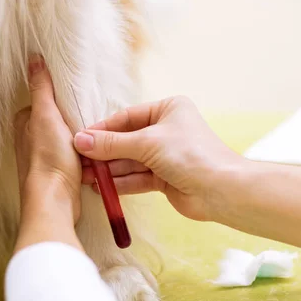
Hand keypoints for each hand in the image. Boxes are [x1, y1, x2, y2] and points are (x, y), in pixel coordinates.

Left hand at [12, 55, 82, 252]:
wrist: (55, 200)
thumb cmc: (48, 159)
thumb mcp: (46, 115)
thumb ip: (41, 88)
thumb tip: (33, 58)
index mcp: (23, 123)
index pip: (45, 100)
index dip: (60, 99)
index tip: (75, 98)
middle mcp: (29, 140)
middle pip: (57, 119)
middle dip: (73, 119)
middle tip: (88, 119)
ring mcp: (43, 157)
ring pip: (67, 138)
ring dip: (80, 138)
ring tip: (93, 137)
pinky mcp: (57, 172)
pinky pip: (73, 155)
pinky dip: (82, 154)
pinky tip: (92, 155)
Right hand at [74, 96, 243, 221]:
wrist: (222, 190)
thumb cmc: (190, 155)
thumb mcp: (146, 143)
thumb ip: (111, 143)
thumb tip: (80, 140)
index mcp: (167, 110)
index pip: (125, 118)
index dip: (101, 130)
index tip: (79, 140)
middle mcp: (166, 130)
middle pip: (125, 141)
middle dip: (102, 153)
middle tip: (78, 162)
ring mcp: (165, 155)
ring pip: (129, 161)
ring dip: (108, 170)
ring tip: (85, 177)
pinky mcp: (164, 178)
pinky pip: (136, 177)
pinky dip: (120, 182)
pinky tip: (101, 188)